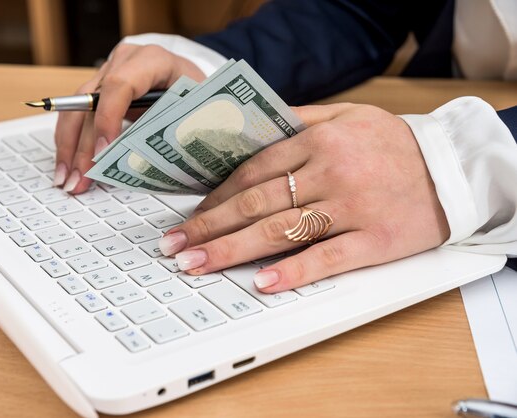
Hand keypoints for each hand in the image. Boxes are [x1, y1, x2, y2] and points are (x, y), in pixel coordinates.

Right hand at [53, 43, 205, 193]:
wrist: (192, 80)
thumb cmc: (197, 95)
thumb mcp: (194, 107)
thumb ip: (172, 125)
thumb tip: (150, 160)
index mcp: (152, 60)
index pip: (120, 85)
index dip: (108, 120)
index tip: (103, 154)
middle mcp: (123, 62)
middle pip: (91, 103)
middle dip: (83, 146)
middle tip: (77, 178)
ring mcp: (108, 74)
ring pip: (77, 111)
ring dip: (69, 148)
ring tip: (67, 179)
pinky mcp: (100, 91)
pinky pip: (79, 116)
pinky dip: (73, 144)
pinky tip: (69, 166)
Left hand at [157, 103, 449, 291]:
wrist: (455, 168)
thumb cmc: (395, 143)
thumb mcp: (348, 116)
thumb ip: (299, 121)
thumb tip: (250, 132)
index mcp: (320, 141)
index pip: (252, 171)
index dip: (216, 196)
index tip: (191, 215)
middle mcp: (331, 172)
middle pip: (256, 203)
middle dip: (209, 226)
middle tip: (175, 246)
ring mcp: (352, 207)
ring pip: (280, 231)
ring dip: (233, 250)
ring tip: (197, 264)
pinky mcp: (376, 240)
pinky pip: (327, 258)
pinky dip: (293, 271)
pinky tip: (262, 283)